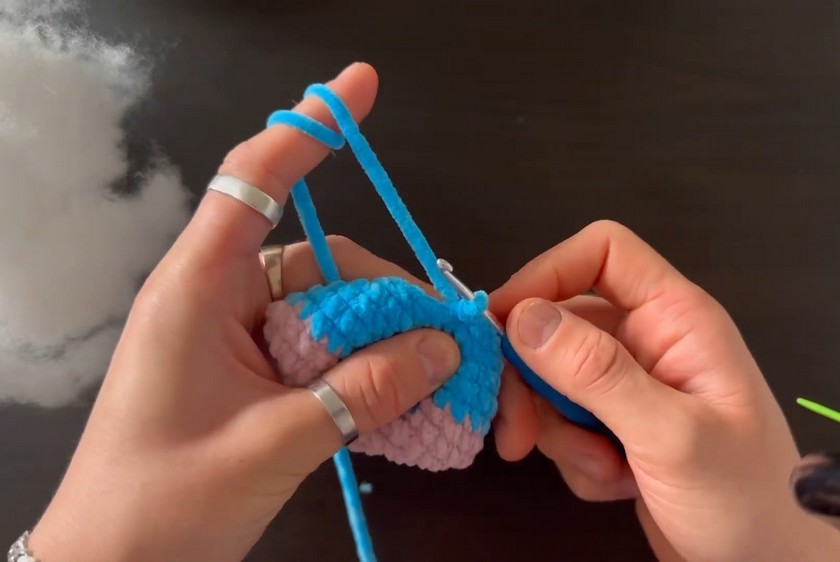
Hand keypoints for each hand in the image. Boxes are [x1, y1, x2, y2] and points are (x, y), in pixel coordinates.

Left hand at [28, 63, 460, 561]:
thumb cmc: (163, 506)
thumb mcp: (276, 446)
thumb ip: (364, 392)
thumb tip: (442, 348)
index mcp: (197, 290)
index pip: (252, 183)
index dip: (309, 129)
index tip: (361, 87)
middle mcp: (215, 299)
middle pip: (319, 262)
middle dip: (387, 294)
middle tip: (445, 344)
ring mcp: (231, 338)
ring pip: (327, 311)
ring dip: (379, 341)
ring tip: (429, 383)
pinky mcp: (245, 374)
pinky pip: (316, 350)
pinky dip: (358, 369)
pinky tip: (396, 401)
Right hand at [490, 221, 839, 561]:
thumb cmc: (745, 499)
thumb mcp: (671, 435)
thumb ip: (598, 373)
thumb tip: (524, 316)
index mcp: (677, 318)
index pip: (603, 253)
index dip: (546, 274)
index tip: (500, 326)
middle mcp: (651, 342)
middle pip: (560, 323)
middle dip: (534, 380)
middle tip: (516, 435)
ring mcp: (633, 387)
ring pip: (554, 380)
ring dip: (561, 432)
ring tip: (605, 470)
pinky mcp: (618, 428)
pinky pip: (565, 424)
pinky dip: (577, 459)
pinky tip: (618, 485)